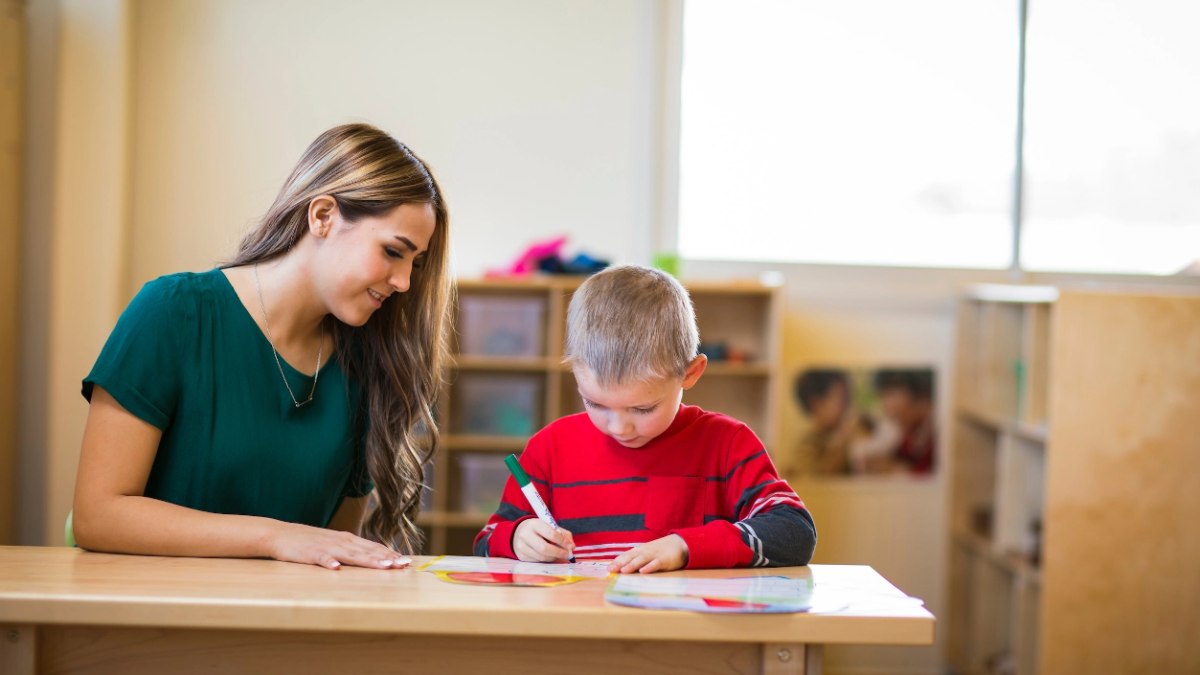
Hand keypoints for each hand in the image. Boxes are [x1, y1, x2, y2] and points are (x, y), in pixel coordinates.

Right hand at [268, 522, 410, 569]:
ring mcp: (325, 547)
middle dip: (386, 558)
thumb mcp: (334, 544)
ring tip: (383, 566)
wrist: (280, 534)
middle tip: (403, 565)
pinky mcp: (309, 553)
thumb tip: (371, 558)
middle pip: (367, 551)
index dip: (389, 554)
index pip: (373, 547)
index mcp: (347, 540)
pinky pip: (320, 559)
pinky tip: (336, 569)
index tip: (405, 561)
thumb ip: (351, 550)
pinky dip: (329, 563)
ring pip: (350, 554)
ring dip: (367, 560)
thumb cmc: (309, 542)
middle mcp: (340, 541)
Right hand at [513, 519, 574, 561]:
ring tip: (559, 555)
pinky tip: (549, 556)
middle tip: (566, 554)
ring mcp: (521, 546)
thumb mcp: (550, 526)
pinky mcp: (521, 556)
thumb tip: (572, 547)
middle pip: (545, 548)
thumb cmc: (539, 529)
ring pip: (541, 557)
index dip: (562, 542)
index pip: (551, 534)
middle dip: (558, 553)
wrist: (520, 532)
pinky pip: (537, 561)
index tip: (570, 546)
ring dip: (553, 558)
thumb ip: (563, 534)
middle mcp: (525, 535)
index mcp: (534, 524)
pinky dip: (546, 560)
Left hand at [607, 534, 688, 573]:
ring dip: (632, 565)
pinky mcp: (665, 560)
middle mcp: (645, 552)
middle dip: (620, 563)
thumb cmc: (661, 551)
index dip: (617, 561)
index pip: (626, 555)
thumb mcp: (647, 553)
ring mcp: (655, 555)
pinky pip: (656, 563)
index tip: (608, 568)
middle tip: (611, 570)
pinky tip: (644, 571)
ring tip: (624, 571)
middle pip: (631, 557)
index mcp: (640, 551)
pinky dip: (650, 567)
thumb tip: (622, 569)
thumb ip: (637, 560)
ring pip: (642, 560)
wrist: (680, 543)